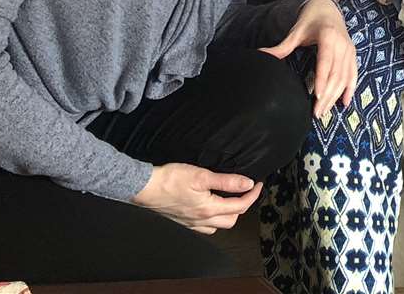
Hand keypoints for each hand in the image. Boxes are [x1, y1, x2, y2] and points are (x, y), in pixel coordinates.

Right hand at [132, 162, 261, 233]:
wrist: (145, 188)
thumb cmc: (171, 179)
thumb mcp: (202, 175)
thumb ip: (226, 181)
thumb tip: (247, 184)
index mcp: (208, 209)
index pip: (240, 206)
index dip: (253, 195)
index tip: (258, 184)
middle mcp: (201, 220)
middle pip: (231, 220)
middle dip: (243, 206)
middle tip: (246, 191)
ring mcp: (191, 224)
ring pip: (218, 225)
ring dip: (229, 214)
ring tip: (231, 198)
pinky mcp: (183, 222)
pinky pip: (205, 227)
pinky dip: (214, 219)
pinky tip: (211, 207)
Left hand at [259, 0, 355, 118]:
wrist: (327, 9)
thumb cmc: (310, 21)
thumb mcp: (296, 33)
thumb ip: (281, 47)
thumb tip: (261, 54)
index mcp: (328, 37)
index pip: (326, 62)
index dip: (322, 80)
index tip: (317, 97)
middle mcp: (342, 44)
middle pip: (336, 74)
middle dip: (327, 96)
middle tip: (317, 113)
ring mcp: (349, 50)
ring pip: (345, 77)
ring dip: (336, 96)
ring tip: (324, 111)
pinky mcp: (353, 54)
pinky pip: (353, 74)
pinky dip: (350, 89)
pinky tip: (344, 102)